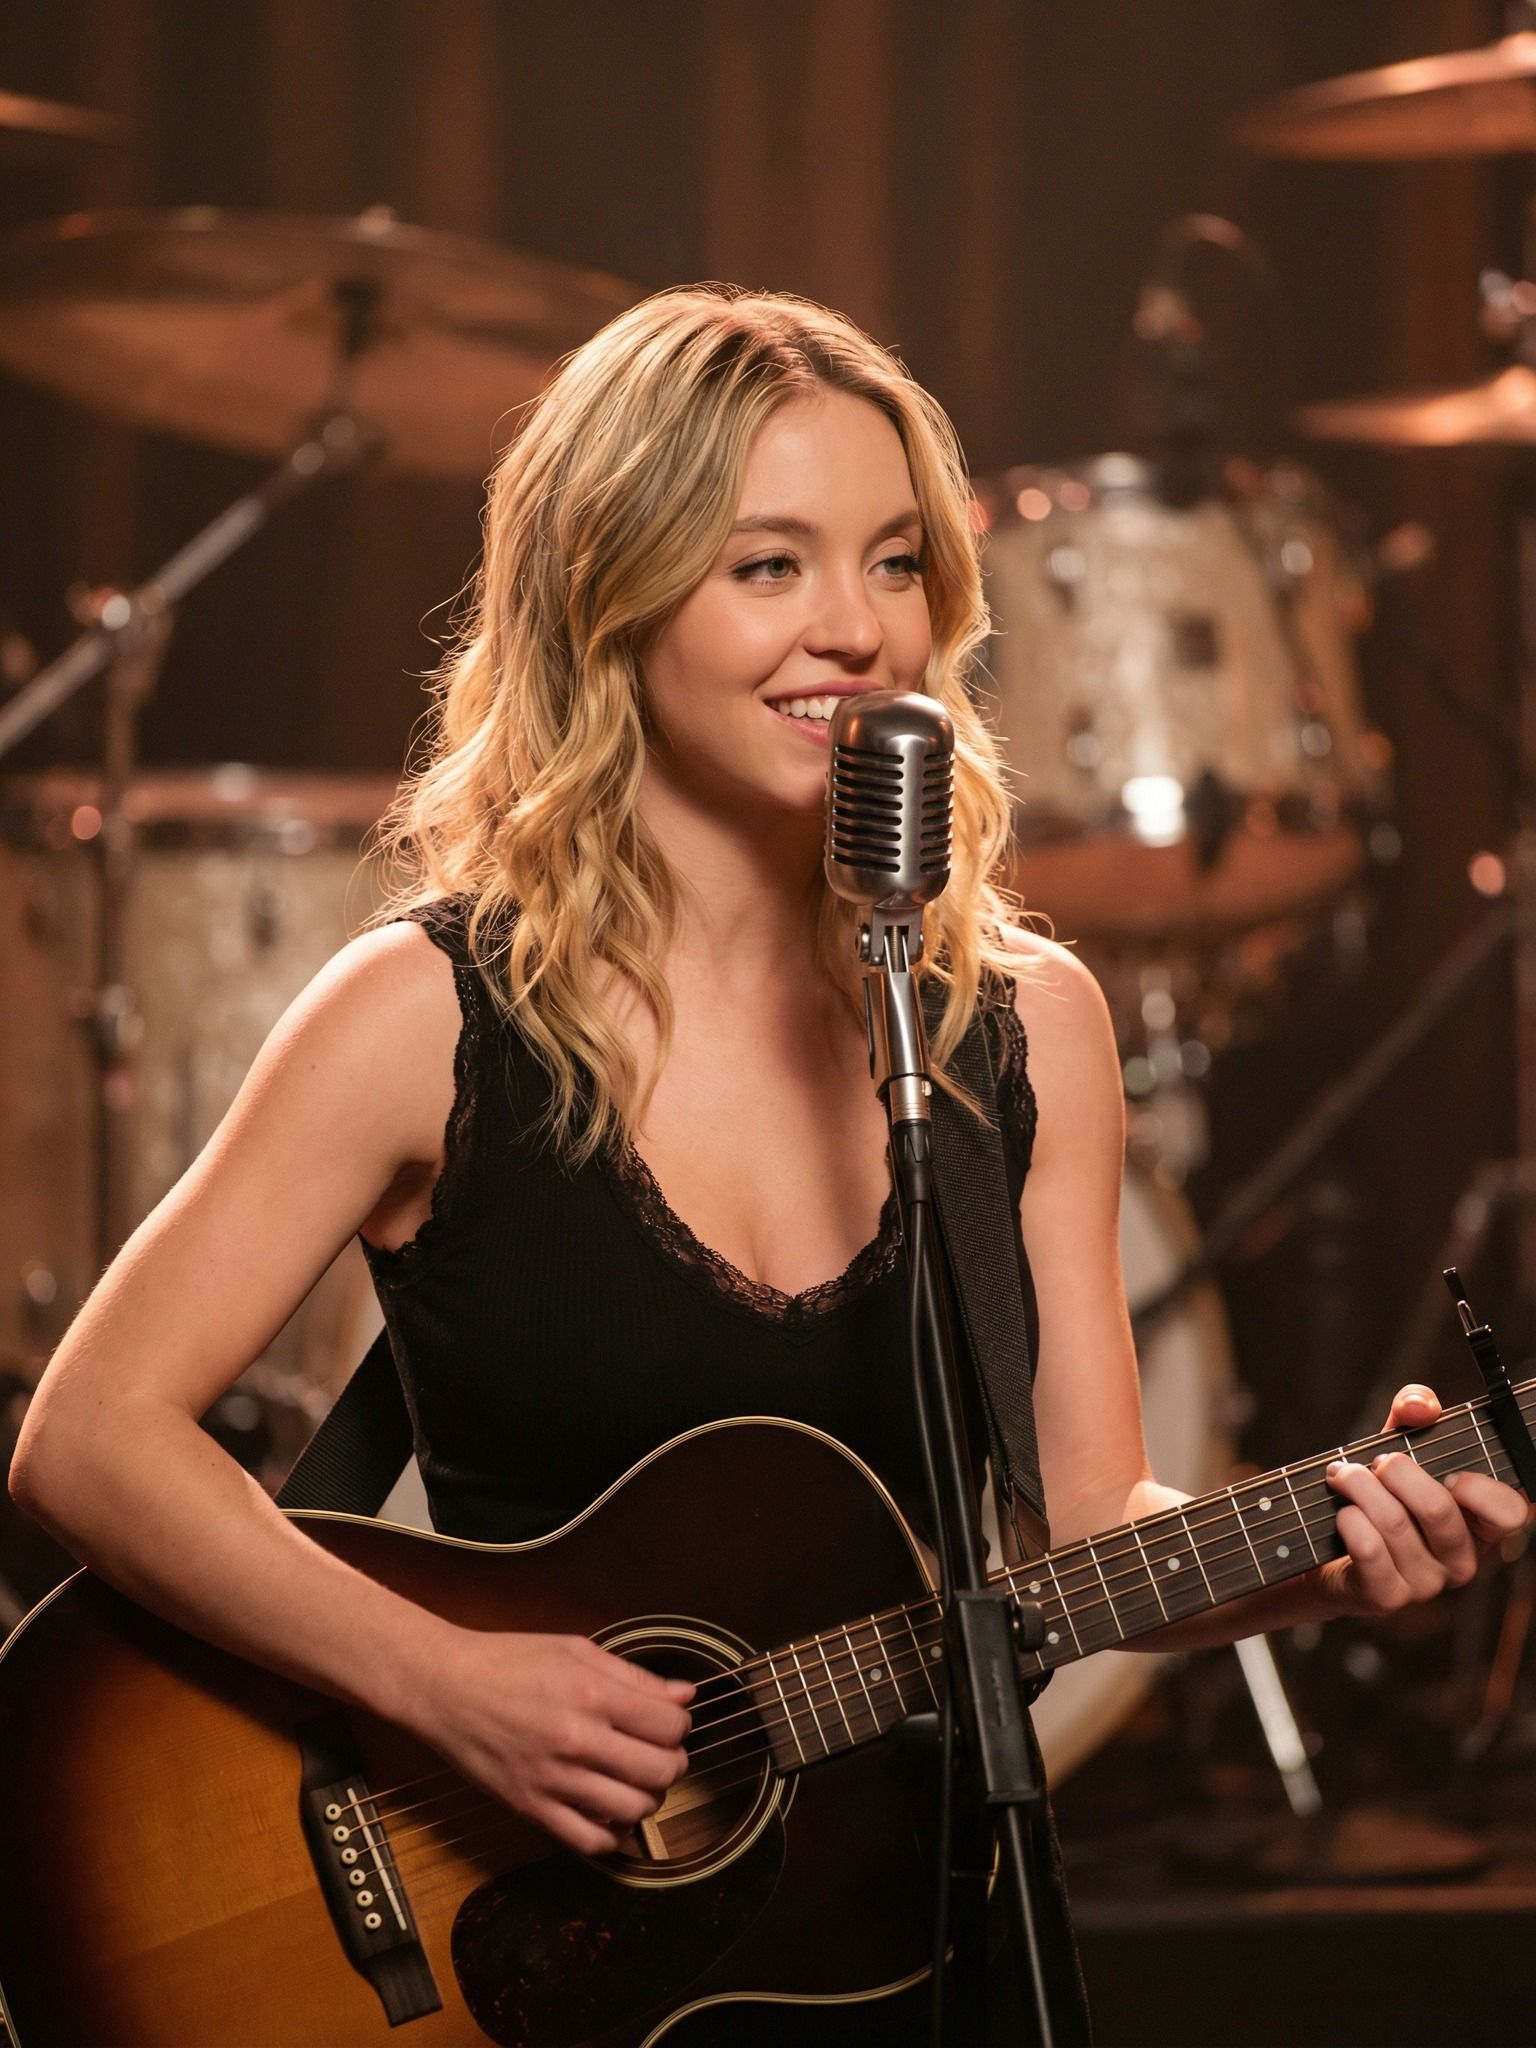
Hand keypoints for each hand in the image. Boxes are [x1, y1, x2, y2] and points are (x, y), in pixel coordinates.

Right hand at [415, 1629, 693, 1856]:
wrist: (444, 1687)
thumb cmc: (508, 1661)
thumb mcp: (575, 1650)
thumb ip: (634, 1677)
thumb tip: (686, 1695)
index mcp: (591, 1693)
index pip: (670, 1724)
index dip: (680, 1724)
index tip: (668, 1721)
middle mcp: (576, 1739)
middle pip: (661, 1770)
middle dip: (673, 1762)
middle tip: (659, 1752)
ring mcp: (553, 1779)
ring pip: (633, 1809)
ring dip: (648, 1798)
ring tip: (636, 1780)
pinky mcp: (531, 1807)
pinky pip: (589, 1841)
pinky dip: (612, 1833)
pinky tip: (610, 1810)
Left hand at [1322, 1384, 1530, 1618]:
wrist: (1333, 1547)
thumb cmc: (1382, 1492)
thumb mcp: (1401, 1444)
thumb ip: (1416, 1411)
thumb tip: (1421, 1407)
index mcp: (1478, 1525)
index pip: (1510, 1513)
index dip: (1478, 1487)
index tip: (1447, 1472)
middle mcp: (1460, 1560)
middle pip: (1437, 1508)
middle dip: (1395, 1469)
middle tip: (1376, 1461)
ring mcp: (1426, 1583)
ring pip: (1394, 1522)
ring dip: (1358, 1486)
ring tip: (1343, 1477)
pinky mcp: (1387, 1597)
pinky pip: (1369, 1549)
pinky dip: (1349, 1519)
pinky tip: (1342, 1512)